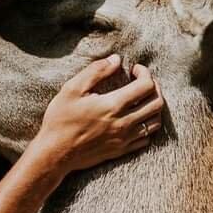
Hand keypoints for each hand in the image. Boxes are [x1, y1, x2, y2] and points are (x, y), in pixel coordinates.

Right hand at [34, 56, 163, 172]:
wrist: (55, 153)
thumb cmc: (60, 119)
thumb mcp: (72, 89)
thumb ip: (96, 71)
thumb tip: (116, 59)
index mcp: (113, 105)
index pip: (146, 86)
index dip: (145, 73)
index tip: (135, 69)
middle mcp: (124, 123)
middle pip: (157, 103)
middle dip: (154, 87)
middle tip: (142, 81)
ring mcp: (124, 139)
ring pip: (156, 122)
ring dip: (154, 107)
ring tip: (142, 99)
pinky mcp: (122, 150)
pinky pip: (147, 139)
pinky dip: (147, 126)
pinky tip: (136, 118)